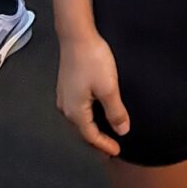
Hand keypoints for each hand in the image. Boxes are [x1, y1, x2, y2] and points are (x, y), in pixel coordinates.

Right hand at [56, 34, 129, 155]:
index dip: (104, 145)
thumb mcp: (109, 87)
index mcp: (75, 111)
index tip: (117, 151)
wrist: (77, 36)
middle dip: (96, 141)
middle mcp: (66, 107)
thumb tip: (122, 130)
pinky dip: (88, 116)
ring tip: (104, 133)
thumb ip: (116, 111)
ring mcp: (64, 96)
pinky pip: (78, 109)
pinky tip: (95, 112)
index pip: (90, 136)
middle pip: (82, 131)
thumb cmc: (92, 59)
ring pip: (80, 120)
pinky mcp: (67, 85)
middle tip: (110, 148)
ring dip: (92, 129)